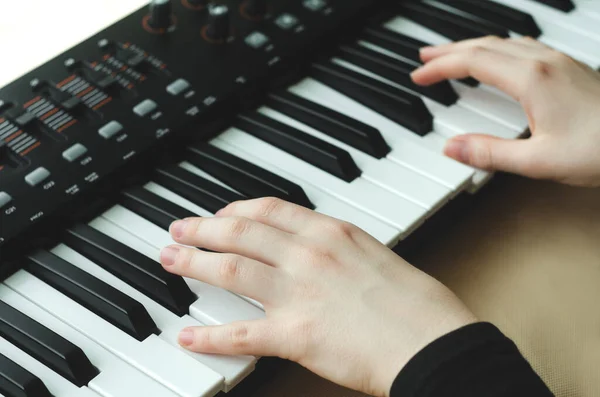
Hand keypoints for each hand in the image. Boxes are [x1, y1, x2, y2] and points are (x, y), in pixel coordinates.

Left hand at [159, 198, 475, 396]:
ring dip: (194, 263)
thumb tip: (318, 248)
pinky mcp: (295, 335)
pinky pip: (241, 332)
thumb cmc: (418, 305)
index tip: (221, 214)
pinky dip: (209, 335)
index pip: (269, 210)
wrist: (434, 342)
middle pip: (240, 232)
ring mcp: (299, 293)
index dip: (236, 210)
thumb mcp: (377, 257)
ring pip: (231, 269)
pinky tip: (188, 336)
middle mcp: (309, 255)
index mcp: (331, 233)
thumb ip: (340, 249)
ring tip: (171, 259)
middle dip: (203, 229)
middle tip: (179, 229)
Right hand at [411, 36, 599, 187]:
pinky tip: (498, 59)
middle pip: (484, 44)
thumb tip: (452, 148)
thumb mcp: (539, 160)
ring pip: (504, 42)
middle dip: (449, 51)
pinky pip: (522, 47)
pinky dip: (496, 49)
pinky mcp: (569, 68)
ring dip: (472, 46)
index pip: (472, 62)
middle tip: (424, 59)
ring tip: (452, 55)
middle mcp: (544, 62)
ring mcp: (559, 62)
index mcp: (531, 79)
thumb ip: (491, 153)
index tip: (419, 76)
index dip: (441, 68)